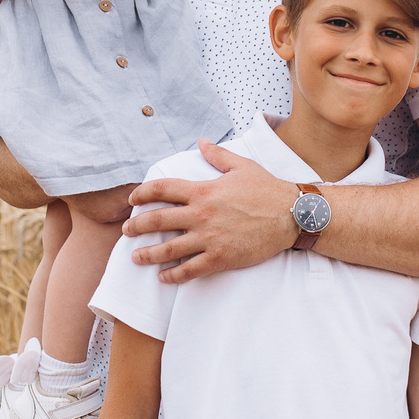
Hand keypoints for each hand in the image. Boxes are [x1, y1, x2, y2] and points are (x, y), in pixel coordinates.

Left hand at [124, 140, 296, 282]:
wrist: (291, 215)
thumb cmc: (268, 189)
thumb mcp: (241, 167)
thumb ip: (217, 156)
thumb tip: (202, 141)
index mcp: (203, 191)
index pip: (162, 189)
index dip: (143, 193)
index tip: (133, 200)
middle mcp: (201, 214)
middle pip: (158, 220)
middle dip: (137, 226)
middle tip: (126, 231)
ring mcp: (210, 238)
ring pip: (169, 249)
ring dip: (148, 254)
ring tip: (136, 257)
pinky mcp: (220, 258)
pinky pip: (190, 269)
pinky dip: (173, 275)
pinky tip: (163, 277)